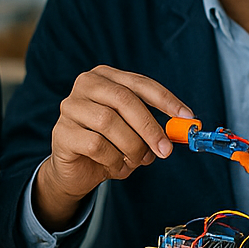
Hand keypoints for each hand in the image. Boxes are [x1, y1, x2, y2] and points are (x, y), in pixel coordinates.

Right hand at [33, 66, 191, 228]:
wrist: (76, 170)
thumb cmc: (109, 145)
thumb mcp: (134, 132)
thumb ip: (154, 126)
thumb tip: (179, 129)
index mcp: (106, 77)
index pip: (140, 83)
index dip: (165, 99)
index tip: (187, 117)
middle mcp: (85, 85)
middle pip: (123, 99)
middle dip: (149, 126)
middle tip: (165, 150)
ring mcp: (70, 107)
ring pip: (109, 122)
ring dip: (130, 147)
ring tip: (135, 161)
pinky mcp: (62, 132)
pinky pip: (95, 145)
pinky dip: (113, 159)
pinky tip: (115, 166)